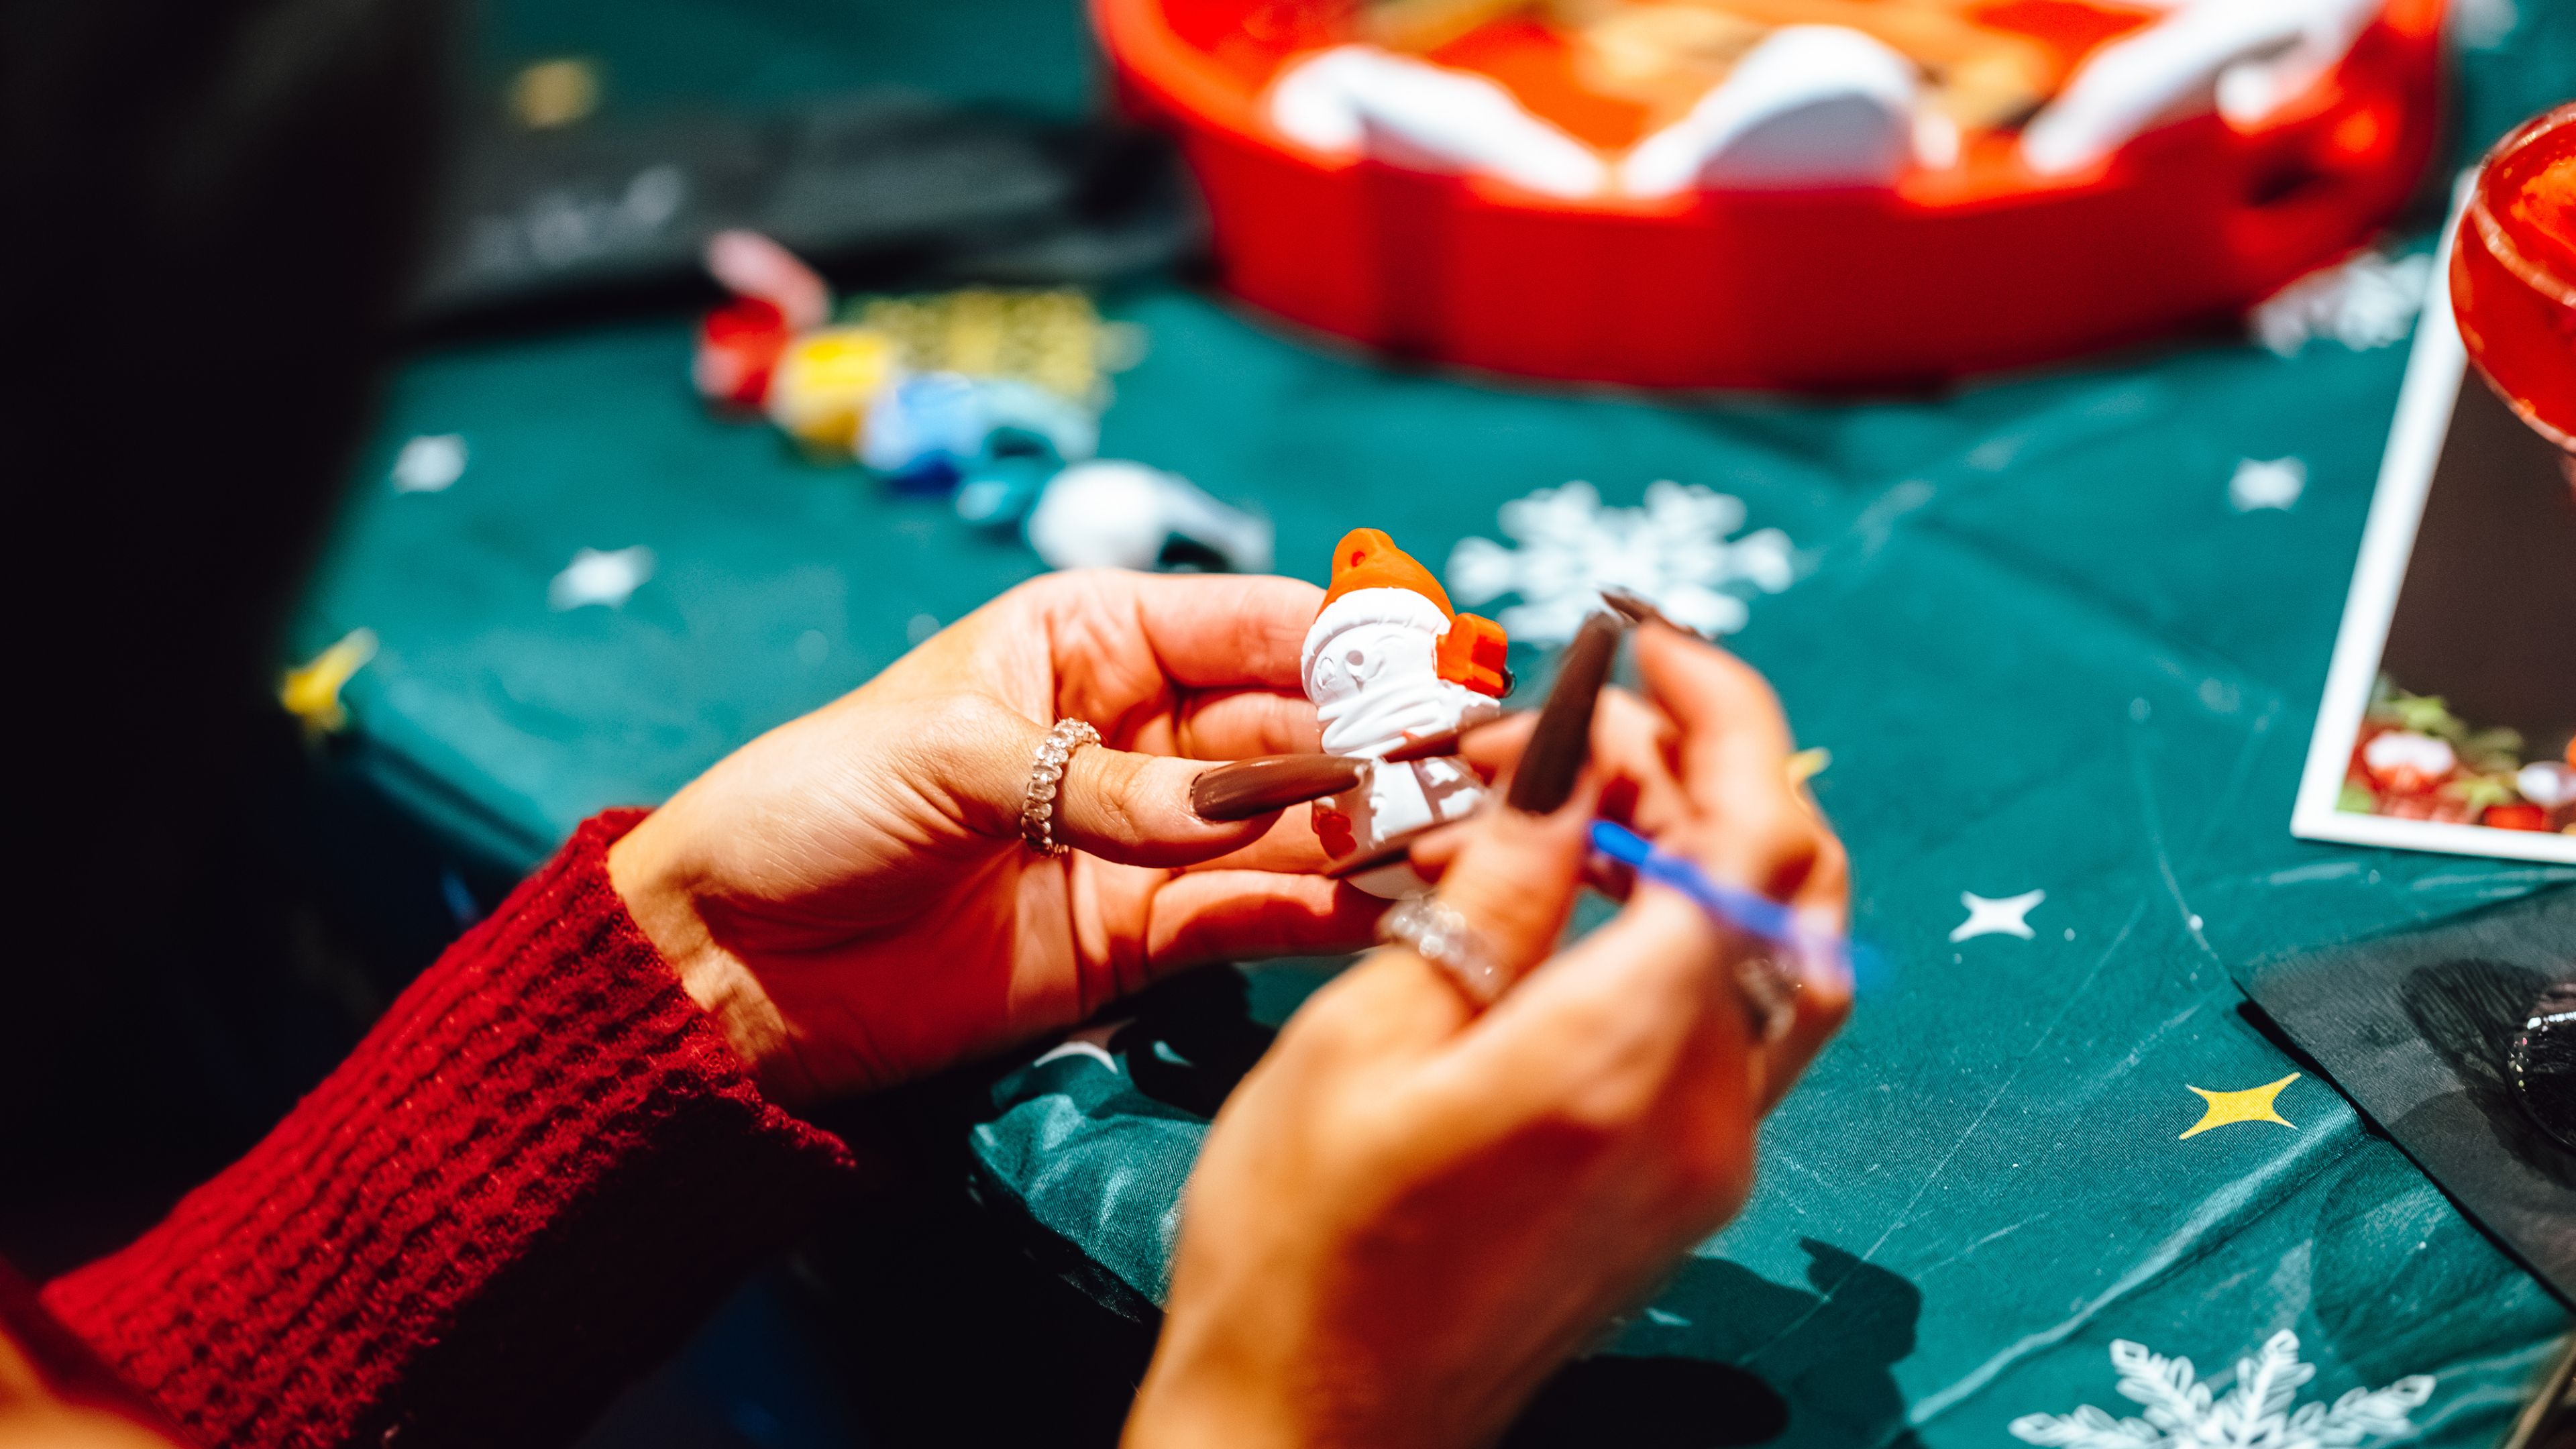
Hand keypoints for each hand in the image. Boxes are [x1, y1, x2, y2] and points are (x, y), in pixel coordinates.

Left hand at [608, 571, 1384, 1103]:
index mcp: (1090, 636)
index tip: (1435, 669)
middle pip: (1291, 729)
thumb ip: (1103, 784)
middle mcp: (1139, 730)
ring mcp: (1146, 838)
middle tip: (1465, 774)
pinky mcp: (1138, 940)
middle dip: (1376, 748)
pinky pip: (1248, 918)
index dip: (1347, 644)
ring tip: (1454, 844)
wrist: (730, 961)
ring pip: (1289, 826)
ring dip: (1368, 835)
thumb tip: (1239, 809)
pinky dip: (1318, 917)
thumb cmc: (814, 806)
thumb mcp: (950, 760)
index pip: (1250, 623)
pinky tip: (1386, 912)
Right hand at [1126, 625, 1850, 1448]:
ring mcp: (1715, 1160)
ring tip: (1581, 787)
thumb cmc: (1299, 1242)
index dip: (1716, 708)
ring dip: (1709, 838)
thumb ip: (1502, 877)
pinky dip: (1691, 923)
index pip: (1752, 832)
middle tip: (1588, 711)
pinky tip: (1590, 891)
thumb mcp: (1371, 1028)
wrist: (1313, 1433)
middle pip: (1795, 881)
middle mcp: (1711, 1112)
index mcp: (1626, 1058)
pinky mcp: (1689, 1188)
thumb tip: (1582, 739)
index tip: (1635, 638)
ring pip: (1782, 949)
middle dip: (1712, 760)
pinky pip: (1738, 1017)